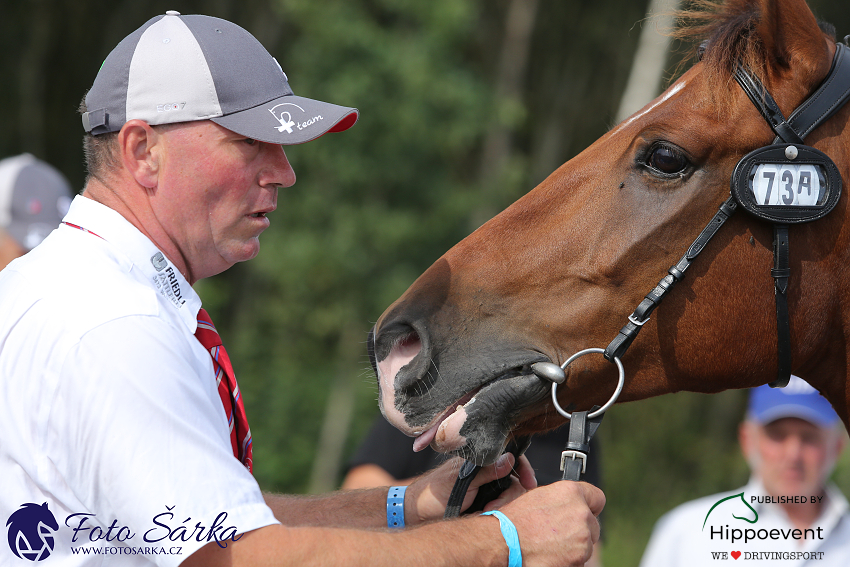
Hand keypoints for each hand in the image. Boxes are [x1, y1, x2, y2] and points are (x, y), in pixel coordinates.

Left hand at [404, 453, 536, 523]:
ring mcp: (485, 486)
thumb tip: (510, 458)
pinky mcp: (484, 500)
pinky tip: (489, 513)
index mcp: (480, 458)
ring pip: (509, 492)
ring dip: (504, 503)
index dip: (523, 468)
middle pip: (514, 477)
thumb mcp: (463, 481)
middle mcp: (486, 470)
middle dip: (512, 492)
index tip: (529, 482)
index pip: (510, 456)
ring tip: (488, 510)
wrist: (419, 512)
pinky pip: (501, 502)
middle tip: (496, 506)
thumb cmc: (436, 492)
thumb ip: (487, 470)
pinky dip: (499, 509)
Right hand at [498, 481, 604, 566]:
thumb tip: (569, 505)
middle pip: (592, 524)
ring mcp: (582, 537)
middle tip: (558, 533)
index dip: (590, 506)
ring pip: (586, 543)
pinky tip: (551, 554)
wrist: (504, 542)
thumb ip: (562, 499)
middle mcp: (581, 512)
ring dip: (574, 546)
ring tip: (550, 544)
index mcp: (571, 492)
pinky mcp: (580, 557)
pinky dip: (569, 559)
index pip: (597, 498)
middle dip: (579, 530)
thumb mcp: (539, 497)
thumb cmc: (515, 520)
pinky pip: (580, 559)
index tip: (585, 512)